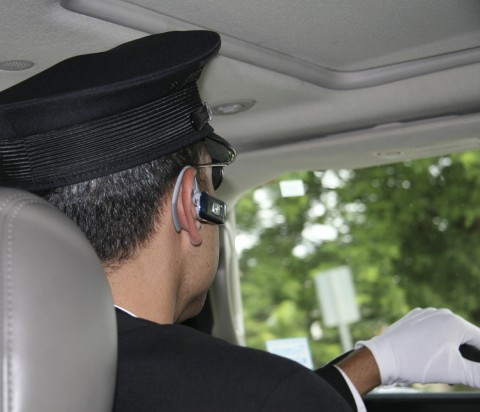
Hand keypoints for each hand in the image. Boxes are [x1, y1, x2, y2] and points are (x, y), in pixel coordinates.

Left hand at [355, 308, 479, 386]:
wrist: (383, 357)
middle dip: (465, 356)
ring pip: (447, 334)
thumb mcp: (457, 372)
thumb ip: (479, 374)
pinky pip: (431, 331)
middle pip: (464, 337)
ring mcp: (424, 314)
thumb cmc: (418, 362)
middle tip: (455, 373)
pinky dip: (435, 344)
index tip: (471, 371)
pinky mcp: (412, 320)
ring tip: (441, 368)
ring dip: (450, 351)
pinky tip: (428, 357)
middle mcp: (440, 313)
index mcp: (455, 321)